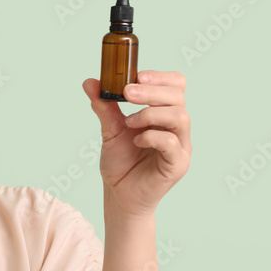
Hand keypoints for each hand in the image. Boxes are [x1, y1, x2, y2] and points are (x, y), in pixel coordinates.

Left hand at [82, 70, 190, 216]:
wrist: (119, 195)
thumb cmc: (121, 163)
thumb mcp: (110, 130)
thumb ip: (104, 106)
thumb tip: (90, 82)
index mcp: (165, 114)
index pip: (176, 86)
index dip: (160, 77)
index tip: (137, 75)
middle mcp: (177, 128)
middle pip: (178, 98)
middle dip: (152, 92)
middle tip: (127, 93)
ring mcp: (181, 146)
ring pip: (179, 117)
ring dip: (151, 114)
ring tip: (129, 122)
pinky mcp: (177, 165)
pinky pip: (172, 144)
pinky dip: (152, 136)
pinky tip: (136, 140)